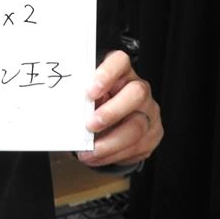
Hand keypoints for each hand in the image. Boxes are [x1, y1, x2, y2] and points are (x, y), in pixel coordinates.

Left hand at [76, 50, 161, 167]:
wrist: (117, 120)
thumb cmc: (99, 102)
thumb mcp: (91, 95)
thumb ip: (84, 97)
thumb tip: (67, 109)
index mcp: (122, 72)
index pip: (120, 61)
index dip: (107, 74)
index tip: (90, 91)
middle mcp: (139, 89)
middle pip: (136, 94)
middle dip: (111, 112)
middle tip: (89, 125)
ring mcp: (149, 111)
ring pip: (136, 127)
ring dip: (109, 143)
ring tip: (89, 151)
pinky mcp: (152, 134)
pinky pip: (136, 147)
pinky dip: (113, 155)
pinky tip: (98, 157)